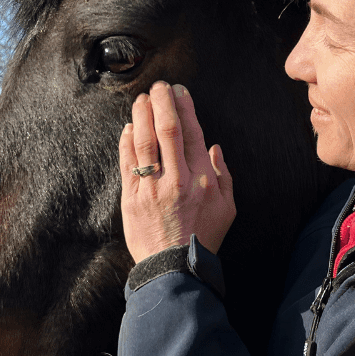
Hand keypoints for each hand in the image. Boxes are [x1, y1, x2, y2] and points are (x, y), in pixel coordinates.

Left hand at [120, 82, 234, 263]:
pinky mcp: (131, 198)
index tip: (180, 91)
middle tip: (159, 86)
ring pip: (143, 142)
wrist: (174, 269)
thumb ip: (224, 175)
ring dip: (141, 115)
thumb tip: (215, 147)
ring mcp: (150, 188)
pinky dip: (127, 142)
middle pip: (166, 130)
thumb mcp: (227, 208)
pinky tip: (129, 127)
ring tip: (141, 99)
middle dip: (162, 102)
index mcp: (201, 179)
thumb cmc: (204, 239)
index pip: (192, 133)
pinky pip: (127, 163)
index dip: (185, 108)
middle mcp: (176, 180)